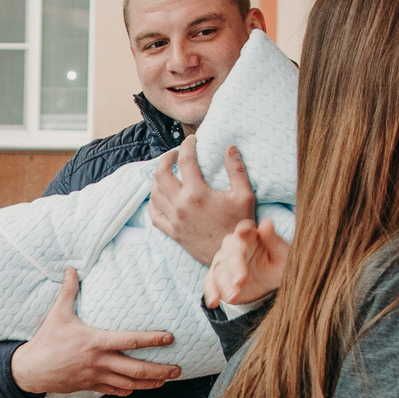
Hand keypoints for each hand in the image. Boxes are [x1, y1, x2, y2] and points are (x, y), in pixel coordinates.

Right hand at [10, 268, 180, 397]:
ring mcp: (96, 376)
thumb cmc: (45, 342)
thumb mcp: (57, 314)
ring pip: (129, 383)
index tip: (170, 338)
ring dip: (149, 383)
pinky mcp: (90, 386)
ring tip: (164, 381)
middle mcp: (100, 361)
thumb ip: (69, 291)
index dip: (153, 339)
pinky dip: (127, 390)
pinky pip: (114, 391)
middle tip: (178, 370)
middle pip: (137, 369)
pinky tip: (136, 389)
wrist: (30, 370)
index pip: (132, 341)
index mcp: (96, 342)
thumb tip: (72, 268)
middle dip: (160, 370)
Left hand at [149, 143, 256, 265]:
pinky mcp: (172, 232)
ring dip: (157, 178)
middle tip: (174, 154)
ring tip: (166, 171)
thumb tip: (229, 148)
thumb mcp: (245, 196)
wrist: (233, 257)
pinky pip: (154, 214)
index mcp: (197, 194)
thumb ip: (236, 170)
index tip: (191, 140)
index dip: (187, 146)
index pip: (185, 161)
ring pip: (154, 193)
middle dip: (166, 159)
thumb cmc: (240, 225)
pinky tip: (159, 195)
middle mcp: (181, 206)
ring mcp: (174, 220)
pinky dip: (153, 202)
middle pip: (161, 174)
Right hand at [203, 218, 289, 310]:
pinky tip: (214, 301)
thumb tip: (266, 222)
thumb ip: (273, 240)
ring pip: (219, 269)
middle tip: (240, 280)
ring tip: (233, 296)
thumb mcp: (283, 254)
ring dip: (224, 283)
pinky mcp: (218, 276)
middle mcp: (234, 245)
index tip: (242, 232)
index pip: (244, 229)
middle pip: (230, 251)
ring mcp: (224, 260)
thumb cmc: (279, 264)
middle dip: (234, 266)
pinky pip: (210, 282)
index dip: (243, 230)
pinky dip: (210, 291)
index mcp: (251, 235)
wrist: (271, 283)